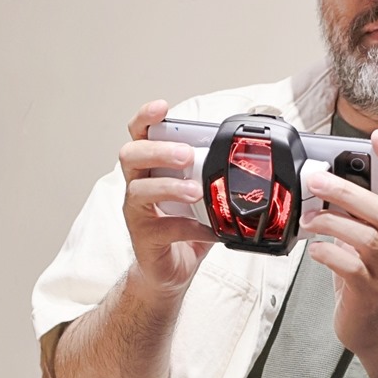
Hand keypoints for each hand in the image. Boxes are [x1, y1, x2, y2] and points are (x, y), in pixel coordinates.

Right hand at [119, 101, 216, 296]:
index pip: (139, 134)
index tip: (162, 107)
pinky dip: (189, 227)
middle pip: (131, 155)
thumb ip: (213, 173)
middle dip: (159, 150)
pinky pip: (163, 228)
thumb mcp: (200, 192)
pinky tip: (209, 230)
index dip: (146, 117)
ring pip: (139, 190)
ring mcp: (137, 212)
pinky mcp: (144, 238)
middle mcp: (137, 184)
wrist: (169, 269)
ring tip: (195, 191)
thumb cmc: (182, 225)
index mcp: (150, 167)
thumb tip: (246, 153)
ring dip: (170, 186)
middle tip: (186, 155)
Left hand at [299, 129, 377, 357]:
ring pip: (366, 238)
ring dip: (331, 223)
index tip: (377, 136)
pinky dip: (327, 253)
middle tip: (315, 180)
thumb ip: (350, 213)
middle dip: (347, 191)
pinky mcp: (371, 293)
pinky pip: (349, 267)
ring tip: (308, 220)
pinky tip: (314, 250)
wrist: (375, 328)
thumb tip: (322, 182)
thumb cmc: (364, 277)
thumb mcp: (362, 239)